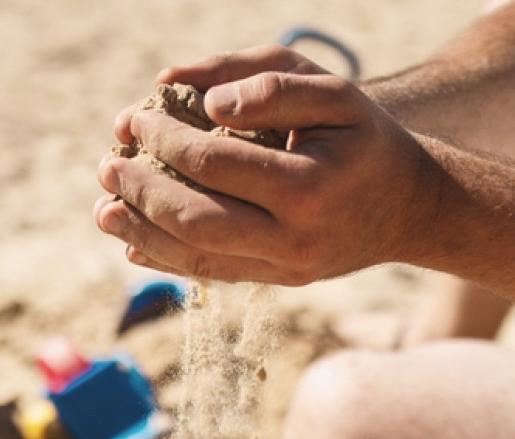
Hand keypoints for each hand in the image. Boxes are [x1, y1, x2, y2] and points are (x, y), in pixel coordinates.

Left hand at [95, 45, 447, 284]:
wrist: (412, 205)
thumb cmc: (363, 135)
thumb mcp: (330, 90)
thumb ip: (263, 80)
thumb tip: (195, 98)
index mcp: (310, 184)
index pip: (213, 163)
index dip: (163, 140)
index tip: (134, 120)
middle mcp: (297, 238)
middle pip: (194, 219)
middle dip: (140, 190)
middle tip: (106, 163)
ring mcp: (286, 269)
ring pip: (195, 256)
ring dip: (139, 232)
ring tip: (102, 207)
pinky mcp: (277, 282)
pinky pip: (211, 274)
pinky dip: (165, 259)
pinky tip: (131, 243)